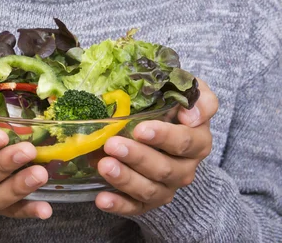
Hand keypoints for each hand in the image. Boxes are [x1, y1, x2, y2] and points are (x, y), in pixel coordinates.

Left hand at [95, 78, 217, 214]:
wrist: (160, 127)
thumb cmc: (171, 106)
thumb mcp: (188, 93)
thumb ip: (198, 97)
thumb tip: (191, 114)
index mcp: (197, 141)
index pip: (185, 142)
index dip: (164, 137)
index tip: (141, 130)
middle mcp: (184, 168)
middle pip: (164, 169)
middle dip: (137, 157)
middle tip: (112, 144)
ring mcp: (166, 186)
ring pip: (150, 190)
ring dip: (126, 179)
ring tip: (104, 165)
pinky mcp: (147, 201)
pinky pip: (135, 208)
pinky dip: (119, 205)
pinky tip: (102, 199)